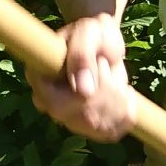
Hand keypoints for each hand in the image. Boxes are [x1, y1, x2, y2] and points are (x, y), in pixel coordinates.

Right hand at [32, 13, 137, 141]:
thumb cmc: (92, 32)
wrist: (101, 41)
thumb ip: (82, 55)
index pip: (58, 104)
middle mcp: (45, 100)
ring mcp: (64, 115)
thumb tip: (84, 92)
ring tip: (119, 82)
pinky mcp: (84, 124)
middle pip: (81, 118)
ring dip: (118, 104)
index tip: (104, 68)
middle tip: (113, 70)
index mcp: (38, 76)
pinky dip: (125, 116)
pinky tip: (126, 98)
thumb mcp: (89, 32)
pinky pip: (109, 133)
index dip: (87, 96)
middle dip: (108, 96)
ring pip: (97, 127)